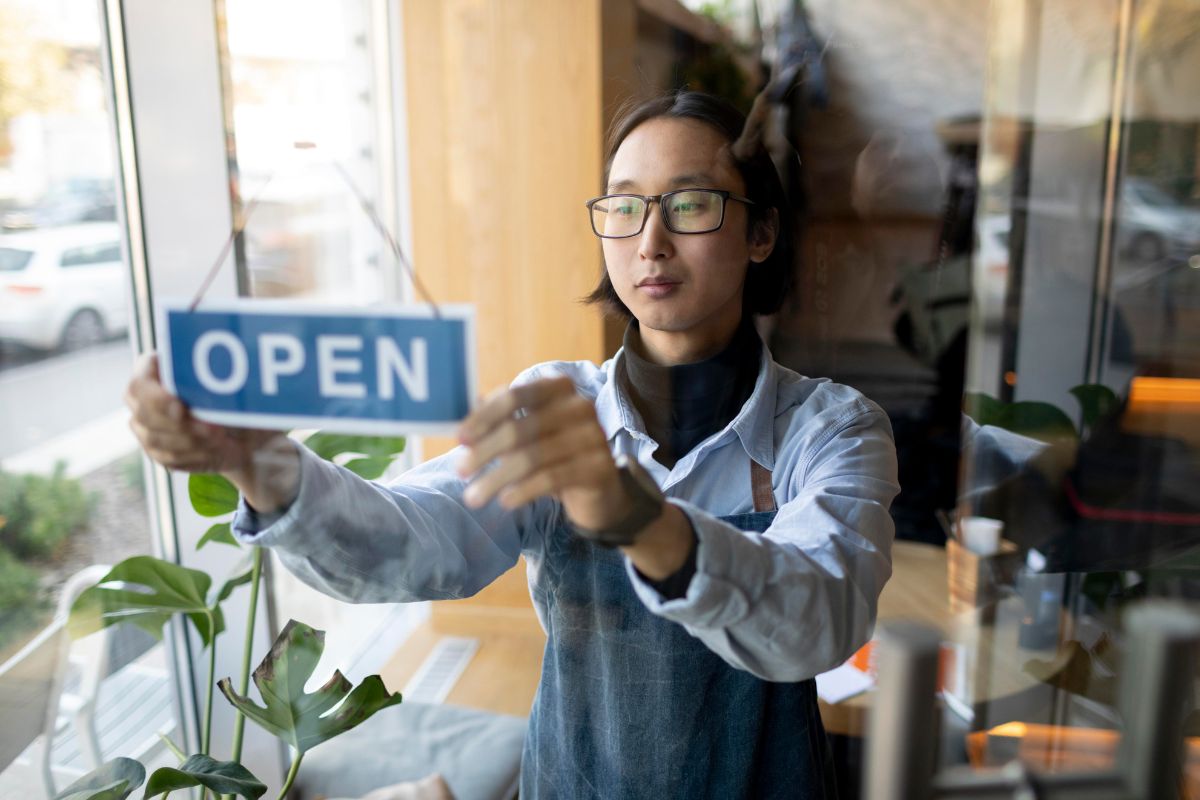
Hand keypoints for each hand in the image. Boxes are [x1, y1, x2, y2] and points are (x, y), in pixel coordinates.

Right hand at [125, 353, 297, 510]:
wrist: (248, 431)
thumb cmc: (239, 398)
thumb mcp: (234, 384)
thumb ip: (218, 378)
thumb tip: (217, 376)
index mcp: (154, 371)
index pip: (139, 383)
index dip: (156, 397)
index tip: (181, 407)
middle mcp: (143, 399)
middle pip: (145, 415)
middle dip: (182, 425)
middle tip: (214, 430)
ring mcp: (146, 428)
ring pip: (156, 439)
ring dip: (192, 442)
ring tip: (221, 438)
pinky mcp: (158, 452)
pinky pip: (168, 459)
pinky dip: (195, 456)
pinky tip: (217, 450)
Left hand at [455, 376, 626, 529]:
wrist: (599, 486)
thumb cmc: (555, 453)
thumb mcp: (526, 432)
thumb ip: (498, 419)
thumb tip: (459, 412)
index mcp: (560, 388)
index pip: (515, 396)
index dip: (484, 418)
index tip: (459, 439)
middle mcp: (580, 406)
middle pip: (520, 428)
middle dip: (484, 452)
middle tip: (461, 472)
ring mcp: (593, 436)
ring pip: (532, 457)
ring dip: (496, 479)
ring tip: (474, 497)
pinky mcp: (598, 468)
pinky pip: (551, 478)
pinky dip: (523, 490)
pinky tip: (505, 501)